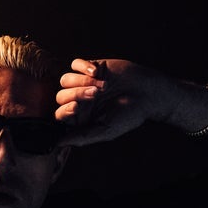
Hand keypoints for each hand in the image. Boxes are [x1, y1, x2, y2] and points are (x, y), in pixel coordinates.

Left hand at [55, 58, 207, 145]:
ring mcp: (83, 83)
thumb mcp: (107, 130)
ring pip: (65, 80)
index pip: (59, 114)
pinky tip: (97, 71)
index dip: (64, 110)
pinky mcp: (91, 67)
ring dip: (81, 81)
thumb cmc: (129, 115)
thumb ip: (82, 137)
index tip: (76, 107)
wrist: (149, 93)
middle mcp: (78, 100)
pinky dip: (83, 67)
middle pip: (61, 96)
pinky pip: (75, 64)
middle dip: (77, 94)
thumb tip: (58, 143)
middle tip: (96, 94)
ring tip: (102, 85)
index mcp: (79, 117)